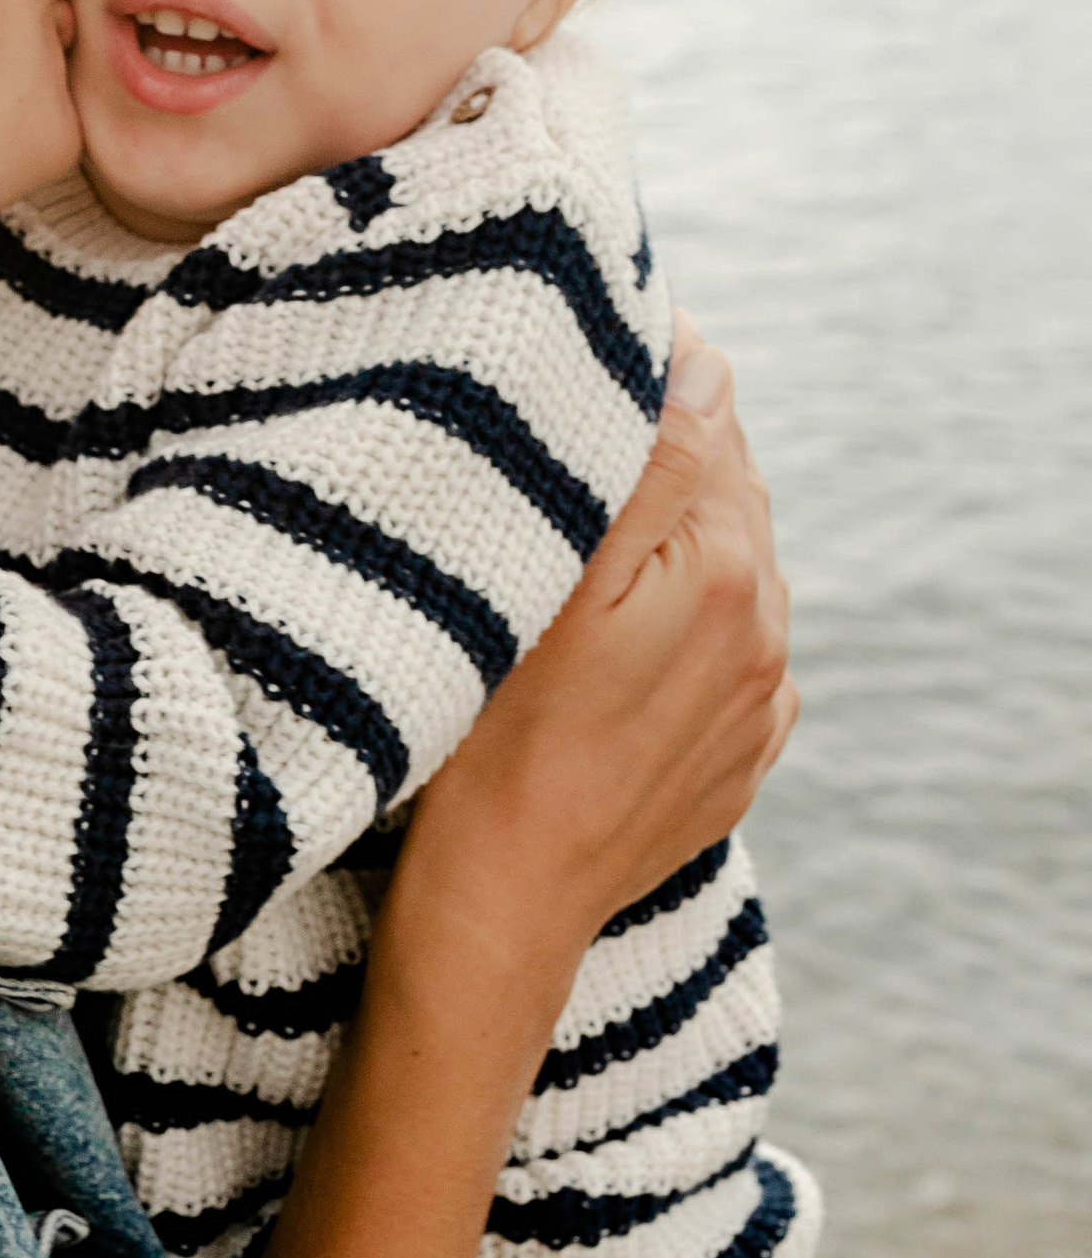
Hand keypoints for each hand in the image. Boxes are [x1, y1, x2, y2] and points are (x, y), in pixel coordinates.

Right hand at [409, 321, 794, 958]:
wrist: (505, 902)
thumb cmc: (494, 739)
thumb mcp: (555, 584)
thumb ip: (645, 471)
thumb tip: (705, 365)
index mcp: (720, 569)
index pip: (707, 412)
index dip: (647, 370)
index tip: (583, 356)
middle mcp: (763, 629)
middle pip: (726, 485)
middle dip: (664, 449)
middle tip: (571, 434)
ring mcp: (761, 699)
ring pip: (729, 564)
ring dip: (674, 532)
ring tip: (591, 534)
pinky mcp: (741, 750)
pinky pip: (727, 646)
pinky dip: (683, 615)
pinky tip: (619, 632)